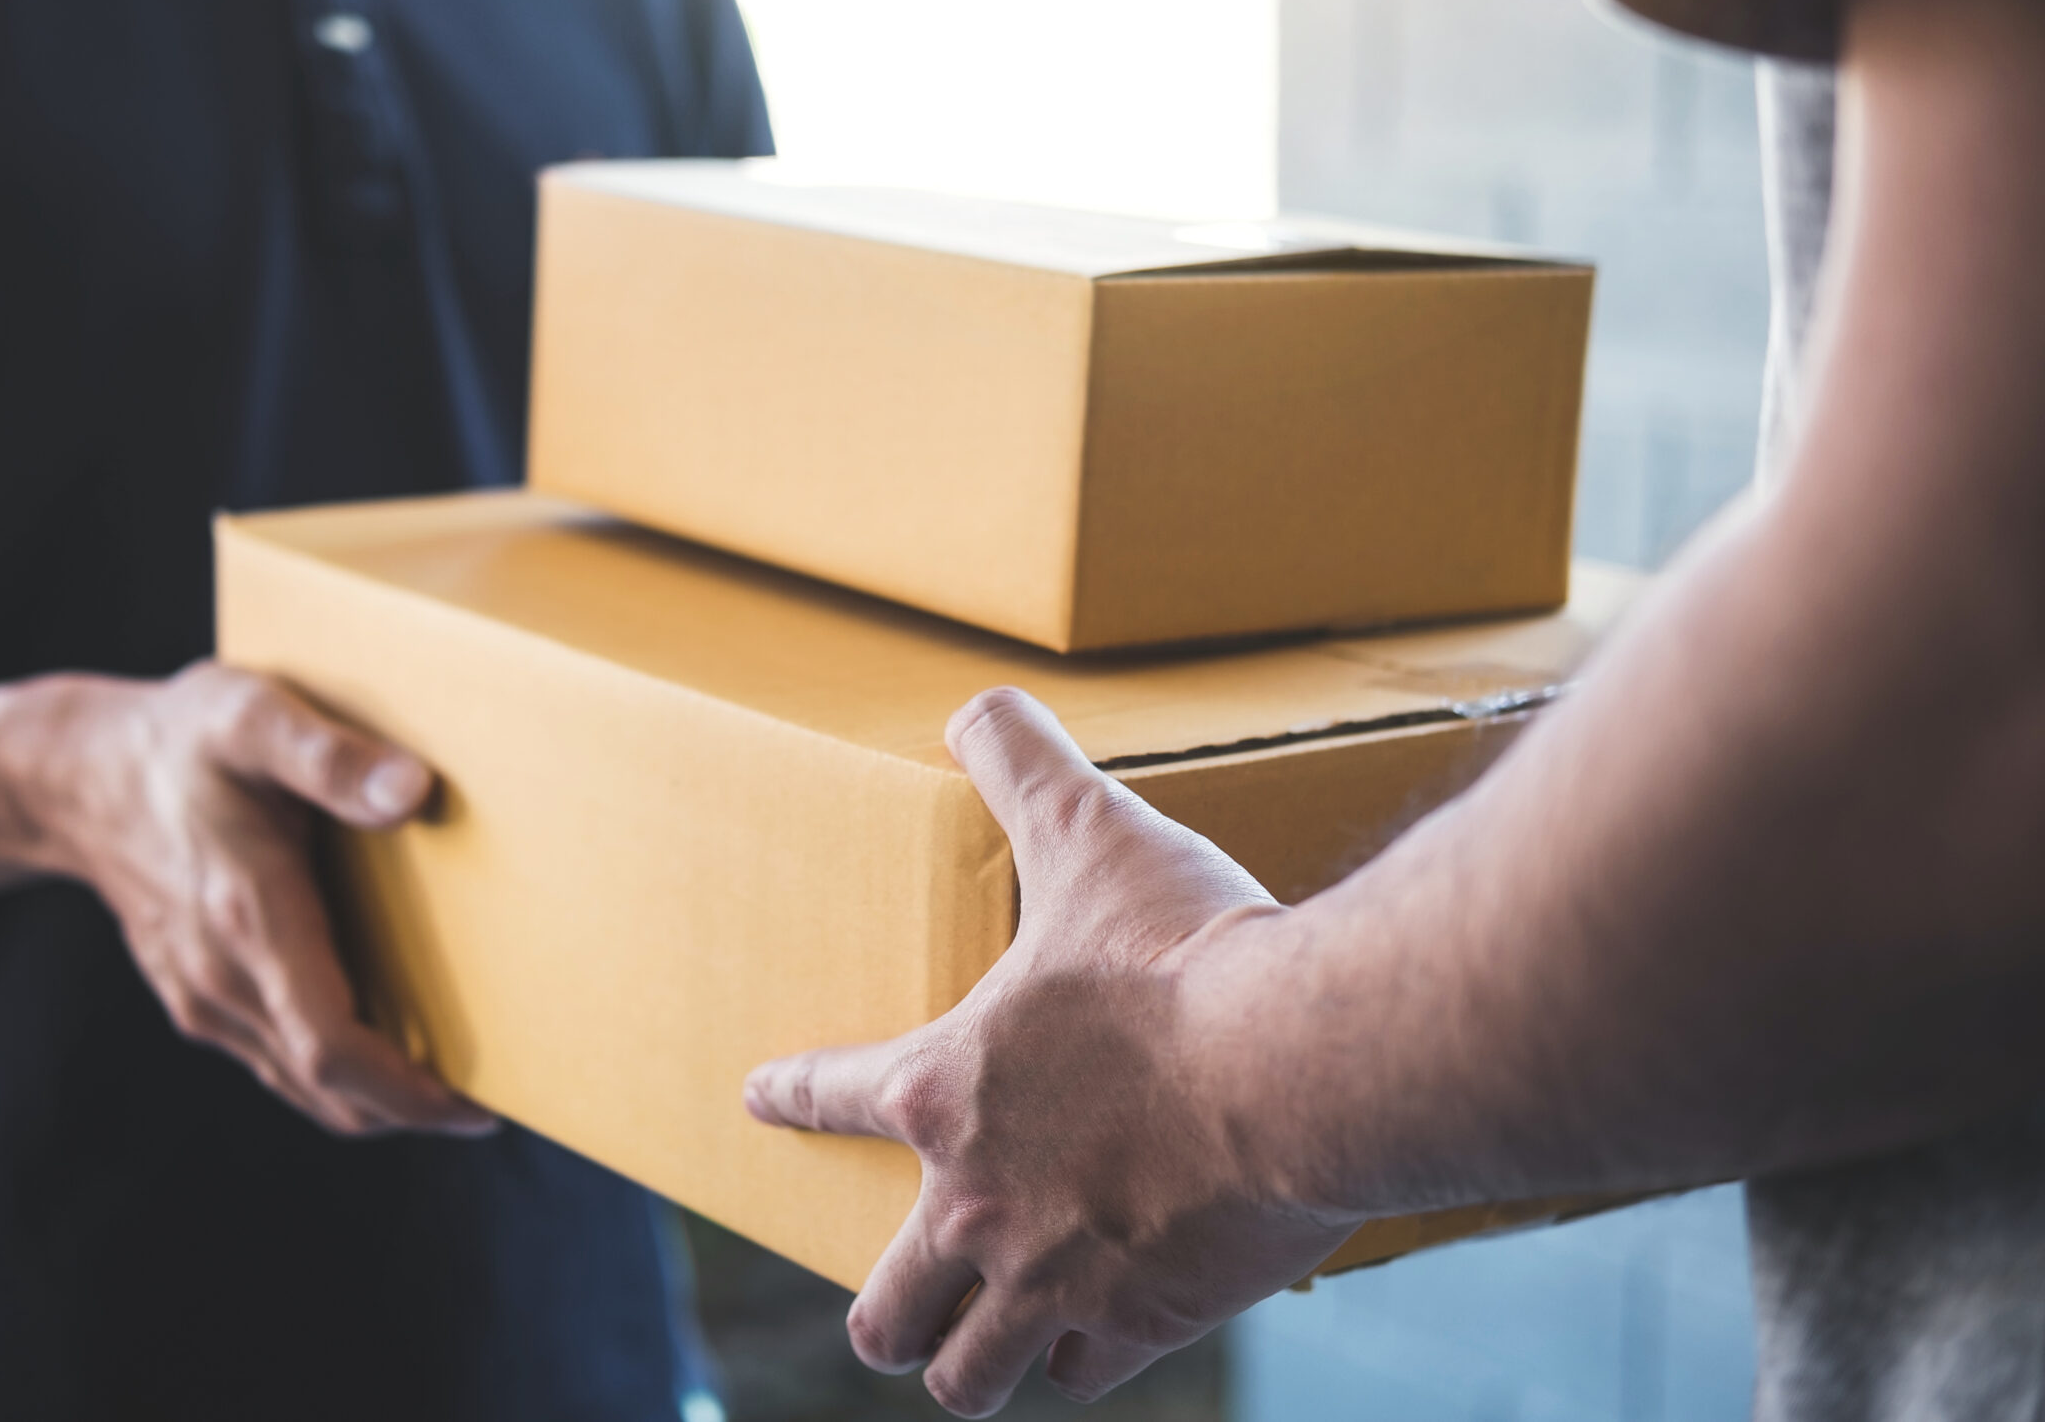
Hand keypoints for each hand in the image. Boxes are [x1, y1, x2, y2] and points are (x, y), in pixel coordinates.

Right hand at [8, 661, 491, 1137]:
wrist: (75, 775)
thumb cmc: (179, 739)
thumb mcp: (253, 716)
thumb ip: (331, 756)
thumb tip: (414, 792)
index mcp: (250, 916)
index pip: (331, 1047)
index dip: (407, 1091)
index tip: (473, 1105)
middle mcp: (223, 975)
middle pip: (324, 1088)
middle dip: (407, 1109)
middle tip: (483, 1103)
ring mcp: (203, 995)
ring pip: (298, 1084)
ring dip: (372, 1098)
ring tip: (449, 1081)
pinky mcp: (195, 995)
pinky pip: (273, 1058)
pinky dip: (330, 1072)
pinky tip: (380, 1042)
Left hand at [744, 687, 1360, 1415]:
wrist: (1301, 1065)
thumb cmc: (1186, 957)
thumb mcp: (1092, 836)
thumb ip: (1025, 766)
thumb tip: (976, 703)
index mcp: (948, 1091)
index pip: (832, 1093)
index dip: (789, 1093)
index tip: (757, 1098)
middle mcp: (978, 1206)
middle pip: (884, 1312)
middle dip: (881, 1318)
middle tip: (889, 1315)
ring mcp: (1055, 1279)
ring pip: (969, 1374)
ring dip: (964, 1366)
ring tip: (969, 1360)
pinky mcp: (1144, 1324)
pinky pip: (1084, 1377)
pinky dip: (1081, 1364)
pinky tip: (1092, 1347)